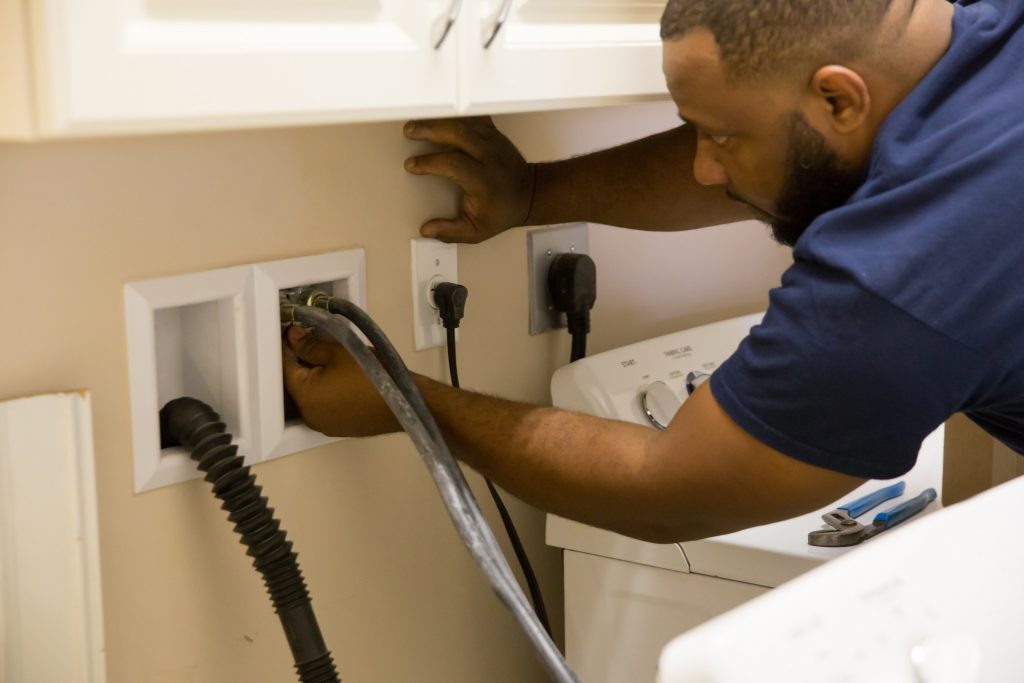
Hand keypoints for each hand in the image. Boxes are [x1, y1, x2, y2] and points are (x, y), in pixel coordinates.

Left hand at [282, 326, 398, 437]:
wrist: (402, 402)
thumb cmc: (373, 377)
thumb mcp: (338, 352)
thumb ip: (310, 344)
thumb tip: (294, 337)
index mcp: (305, 396)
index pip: (285, 366)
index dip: (288, 346)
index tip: (294, 333)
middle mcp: (309, 415)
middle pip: (297, 382)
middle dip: (302, 361)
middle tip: (314, 342)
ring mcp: (324, 424)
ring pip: (311, 394)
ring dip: (315, 377)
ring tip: (331, 359)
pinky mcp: (338, 428)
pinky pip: (324, 405)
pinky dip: (327, 391)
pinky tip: (340, 378)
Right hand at [404, 116, 534, 243]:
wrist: (529, 194)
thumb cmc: (502, 211)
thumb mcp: (477, 230)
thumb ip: (451, 232)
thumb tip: (427, 230)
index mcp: (485, 180)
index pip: (454, 164)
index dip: (430, 163)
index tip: (412, 166)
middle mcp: (490, 156)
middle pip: (459, 133)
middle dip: (431, 130)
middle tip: (410, 131)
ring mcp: (493, 141)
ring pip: (465, 121)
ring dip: (439, 119)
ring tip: (418, 122)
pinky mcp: (493, 132)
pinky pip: (473, 117)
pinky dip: (455, 115)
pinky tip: (438, 116)